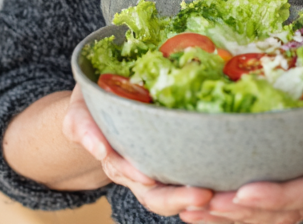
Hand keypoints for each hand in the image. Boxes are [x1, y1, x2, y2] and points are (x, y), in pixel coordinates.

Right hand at [62, 84, 215, 215]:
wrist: (98, 106)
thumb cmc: (89, 105)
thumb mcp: (78, 111)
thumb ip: (82, 127)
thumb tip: (99, 148)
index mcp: (112, 159)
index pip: (126, 173)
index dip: (138, 177)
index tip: (151, 179)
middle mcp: (133, 171)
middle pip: (155, 195)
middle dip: (178, 198)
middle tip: (204, 194)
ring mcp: (151, 169)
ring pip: (171, 194)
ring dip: (192, 198)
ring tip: (217, 194)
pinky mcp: (169, 160)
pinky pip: (184, 178)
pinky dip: (200, 186)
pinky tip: (224, 184)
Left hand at [175, 64, 302, 223]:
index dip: (281, 195)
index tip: (246, 192)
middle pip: (284, 210)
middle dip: (242, 212)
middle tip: (202, 202)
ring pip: (269, 215)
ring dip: (230, 217)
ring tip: (190, 208)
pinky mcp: (299, 185)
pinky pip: (265, 207)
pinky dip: (234, 212)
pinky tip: (201, 208)